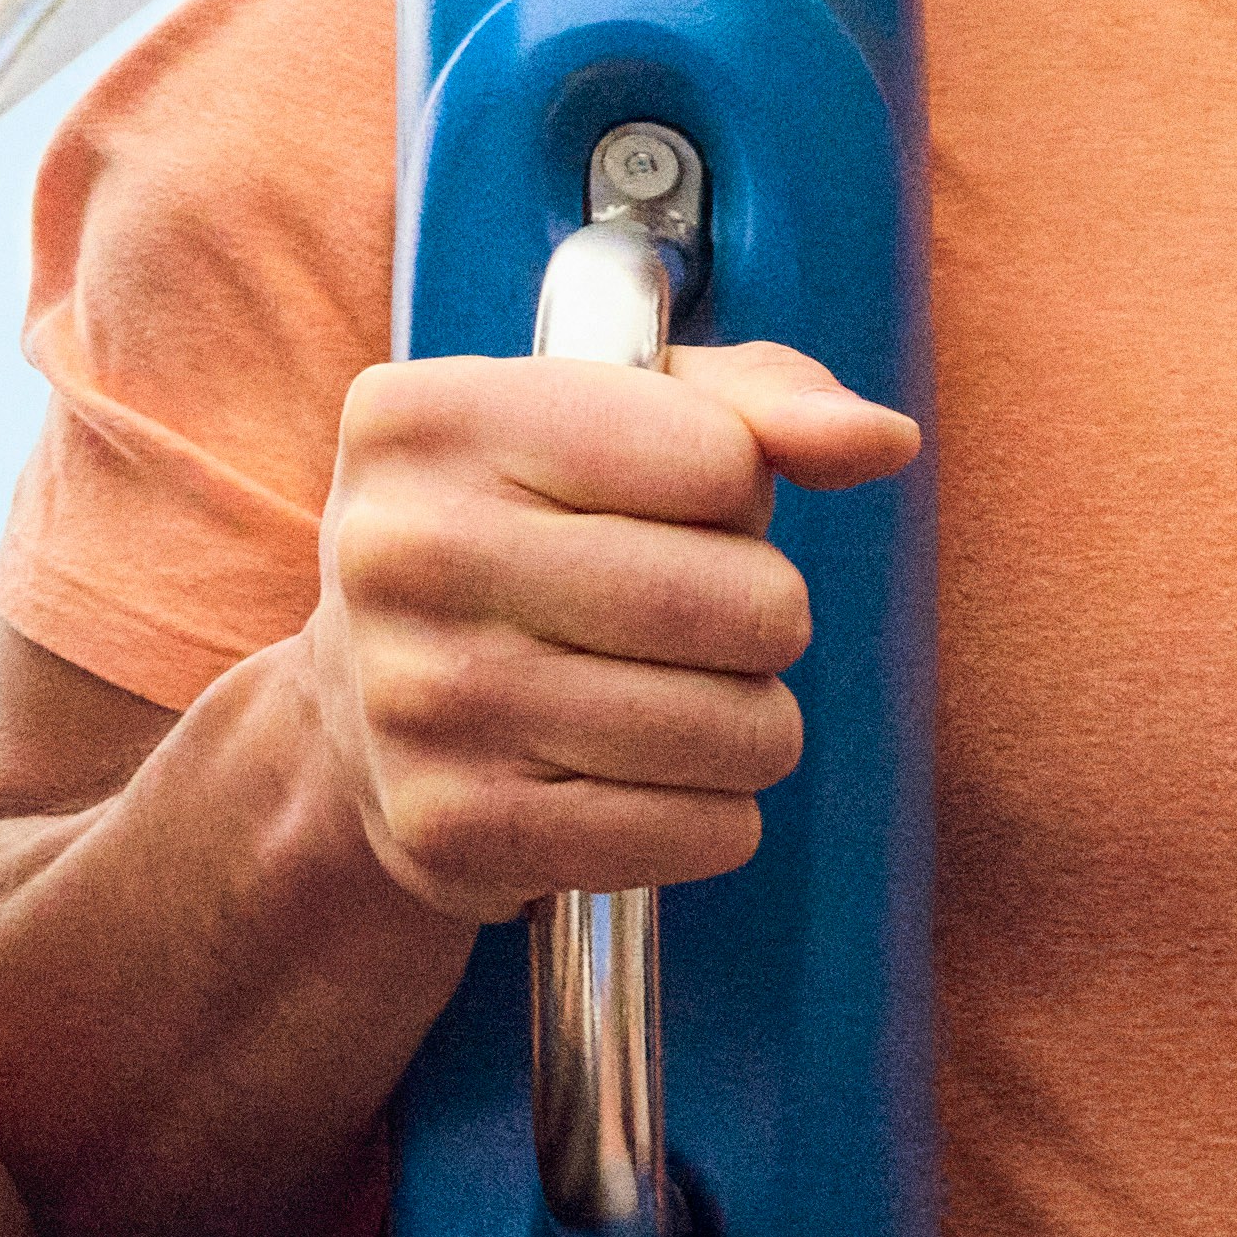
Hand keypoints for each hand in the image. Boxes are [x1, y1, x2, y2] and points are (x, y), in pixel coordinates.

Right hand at [296, 337, 914, 924]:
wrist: (356, 704)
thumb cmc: (524, 533)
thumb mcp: (613, 422)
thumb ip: (761, 402)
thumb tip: (881, 440)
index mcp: (424, 420)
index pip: (720, 460)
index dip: (733, 495)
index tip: (662, 510)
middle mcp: (398, 551)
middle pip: (744, 603)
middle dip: (764, 620)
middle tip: (695, 625)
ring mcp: (415, 698)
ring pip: (741, 730)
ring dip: (747, 726)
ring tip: (671, 702)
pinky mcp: (452, 827)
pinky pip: (701, 834)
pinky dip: (707, 816)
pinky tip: (633, 780)